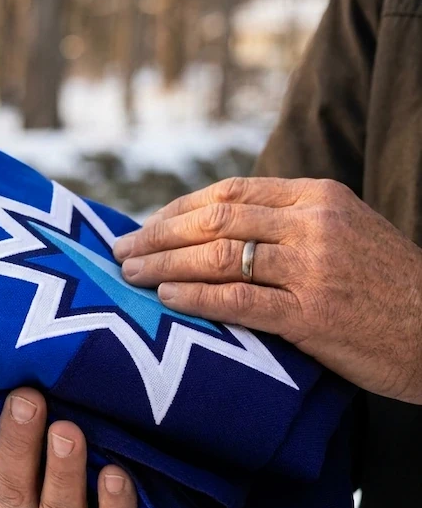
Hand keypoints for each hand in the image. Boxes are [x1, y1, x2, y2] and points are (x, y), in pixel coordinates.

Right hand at [0, 387, 155, 507]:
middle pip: (10, 489)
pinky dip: (114, 506)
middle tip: (26, 399)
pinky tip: (115, 475)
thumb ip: (26, 414)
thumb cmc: (82, 464)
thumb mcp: (47, 442)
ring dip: (62, 471)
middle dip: (16, 444)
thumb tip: (6, 344)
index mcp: (0, 494)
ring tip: (68, 432)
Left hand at [114, 176, 421, 403]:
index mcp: (318, 196)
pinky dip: (195, 297)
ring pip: (218, 255)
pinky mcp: (312, 314)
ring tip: (130, 274)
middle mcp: (313, 223)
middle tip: (122, 250)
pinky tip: (166, 299)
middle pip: (214, 219)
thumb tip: (214, 225)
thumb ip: (286, 221)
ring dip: (164, 265)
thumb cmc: (385, 285)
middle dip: (158, 235)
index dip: (178, 209)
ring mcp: (312, 268)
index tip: (146, 226)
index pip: (229, 193)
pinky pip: (238, 300)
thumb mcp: (344, 231)